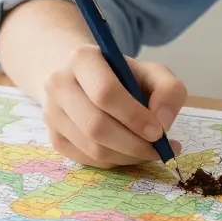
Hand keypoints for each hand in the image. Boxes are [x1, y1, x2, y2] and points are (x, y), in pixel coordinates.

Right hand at [37, 45, 187, 167]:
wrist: (87, 81)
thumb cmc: (124, 77)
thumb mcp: (153, 73)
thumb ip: (169, 90)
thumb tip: (162, 122)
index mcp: (82, 59)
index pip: (105, 93)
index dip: (134, 117)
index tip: (158, 131)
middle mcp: (59, 85)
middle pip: (96, 126)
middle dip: (133, 144)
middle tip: (158, 150)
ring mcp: (52, 113)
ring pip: (92, 149)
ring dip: (127, 156)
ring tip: (149, 151)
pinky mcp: (55, 138)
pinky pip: (88, 160)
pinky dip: (115, 161)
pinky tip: (129, 152)